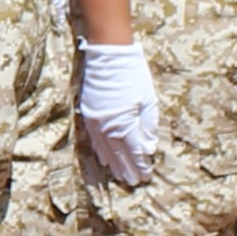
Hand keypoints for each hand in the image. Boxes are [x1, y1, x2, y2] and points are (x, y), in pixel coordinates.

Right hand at [74, 38, 159, 186]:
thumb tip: (148, 148)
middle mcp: (107, 126)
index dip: (140, 165)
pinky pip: (93, 139)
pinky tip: (104, 158)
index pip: (134, 151)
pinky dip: (100, 151)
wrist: (107, 53)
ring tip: (121, 176)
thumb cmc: (133, 73)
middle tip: (134, 182)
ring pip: (104, 149)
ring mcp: (95, 121)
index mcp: (124, 123)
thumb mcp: (148, 98)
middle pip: (118, 154)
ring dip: (114, 164)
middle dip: (127, 169)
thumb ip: (148, 125)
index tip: (146, 176)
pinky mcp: (88, 113)